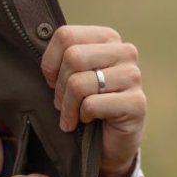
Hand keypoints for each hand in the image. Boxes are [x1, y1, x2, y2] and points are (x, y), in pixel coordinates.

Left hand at [40, 24, 146, 176]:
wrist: (111, 142)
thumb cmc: (86, 104)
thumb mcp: (71, 75)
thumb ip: (61, 58)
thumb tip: (40, 50)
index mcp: (108, 38)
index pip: (66, 35)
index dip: (50, 63)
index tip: (52, 81)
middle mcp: (125, 51)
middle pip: (73, 57)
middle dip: (60, 87)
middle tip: (61, 104)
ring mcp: (133, 76)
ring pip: (79, 83)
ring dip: (68, 106)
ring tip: (72, 116)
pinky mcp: (136, 103)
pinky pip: (91, 105)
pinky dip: (82, 117)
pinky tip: (88, 121)